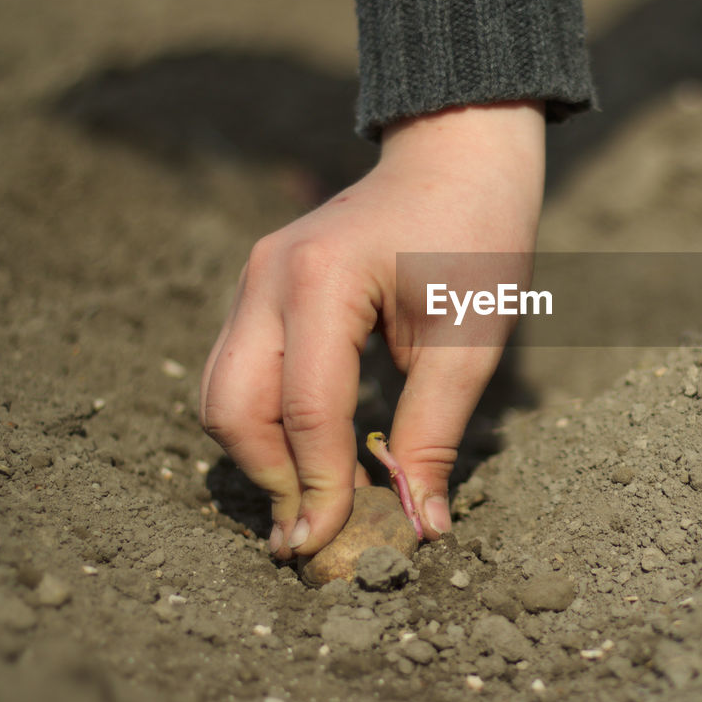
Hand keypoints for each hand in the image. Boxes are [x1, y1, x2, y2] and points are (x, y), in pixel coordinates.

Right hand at [199, 101, 544, 558]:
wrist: (457, 157)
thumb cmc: (478, 236)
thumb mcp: (471, 337)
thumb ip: (436, 431)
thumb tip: (419, 522)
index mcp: (322, 280)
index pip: (304, 410)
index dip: (319, 486)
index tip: (333, 543)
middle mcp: (268, 276)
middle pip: (232, 407)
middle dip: (270, 479)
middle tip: (314, 535)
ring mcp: (255, 278)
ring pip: (223, 392)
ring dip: (260, 455)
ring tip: (313, 502)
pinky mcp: (260, 287)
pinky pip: (240, 369)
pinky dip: (264, 421)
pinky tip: (311, 453)